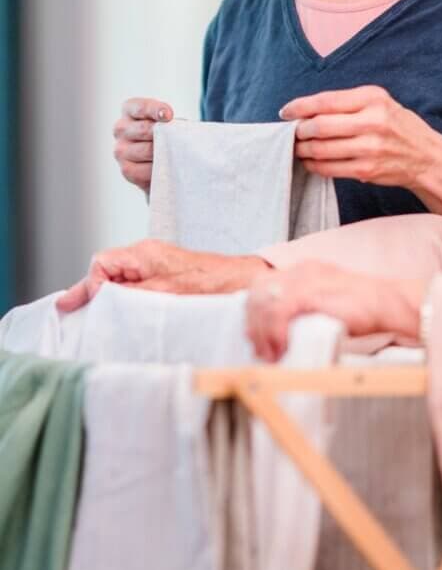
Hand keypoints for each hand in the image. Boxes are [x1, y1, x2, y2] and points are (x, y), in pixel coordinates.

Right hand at [56, 238, 267, 311]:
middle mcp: (147, 255)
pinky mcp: (166, 275)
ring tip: (95, 316)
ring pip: (120, 278)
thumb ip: (129, 294)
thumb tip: (100, 297)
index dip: (91, 285)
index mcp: (144, 253)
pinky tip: (122, 313)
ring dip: (108, 296)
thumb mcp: (163, 293)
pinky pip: (136, 284)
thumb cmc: (210, 285)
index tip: (90, 305)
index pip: (102, 263)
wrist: (243, 282)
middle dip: (91, 290)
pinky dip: (125, 297)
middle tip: (70, 309)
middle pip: (107, 270)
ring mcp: (157, 264)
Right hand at [113, 98, 173, 191]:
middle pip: (144, 130)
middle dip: (164, 135)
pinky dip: (159, 169)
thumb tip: (173, 126)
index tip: (169, 116)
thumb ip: (168, 120)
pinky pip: (144, 170)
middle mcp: (120, 128)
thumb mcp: (168, 120)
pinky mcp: (126, 169)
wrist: (164, 158)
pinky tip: (166, 166)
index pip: (141, 107)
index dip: (156, 110)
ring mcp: (120, 150)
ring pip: (147, 150)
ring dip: (164, 153)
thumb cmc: (168, 133)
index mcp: (130, 109)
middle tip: (177, 140)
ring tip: (175, 154)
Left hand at [245, 260, 426, 362]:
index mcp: (305, 269)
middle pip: (258, 291)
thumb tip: (279, 331)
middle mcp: (302, 270)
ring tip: (270, 354)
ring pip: (264, 302)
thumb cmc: (364, 309)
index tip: (255, 335)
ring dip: (262, 333)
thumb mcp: (327, 303)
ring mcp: (306, 279)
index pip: (264, 284)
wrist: (388, 304)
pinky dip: (274, 333)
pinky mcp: (311, 292)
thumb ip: (304, 309)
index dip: (254, 311)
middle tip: (260, 349)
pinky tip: (281, 348)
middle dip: (253, 323)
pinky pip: (279, 312)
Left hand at [281, 86, 441, 215]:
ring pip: (321, 149)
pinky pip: (329, 168)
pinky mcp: (367, 169)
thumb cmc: (397, 126)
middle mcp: (372, 121)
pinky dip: (314, 166)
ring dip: (304, 150)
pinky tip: (312, 162)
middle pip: (319, 126)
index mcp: (373, 98)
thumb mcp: (379, 103)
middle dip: (300, 131)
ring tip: (300, 148)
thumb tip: (305, 112)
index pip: (326, 101)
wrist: (426, 156)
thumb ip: (347, 104)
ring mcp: (370, 147)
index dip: (299, 107)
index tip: (285, 112)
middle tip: (294, 133)